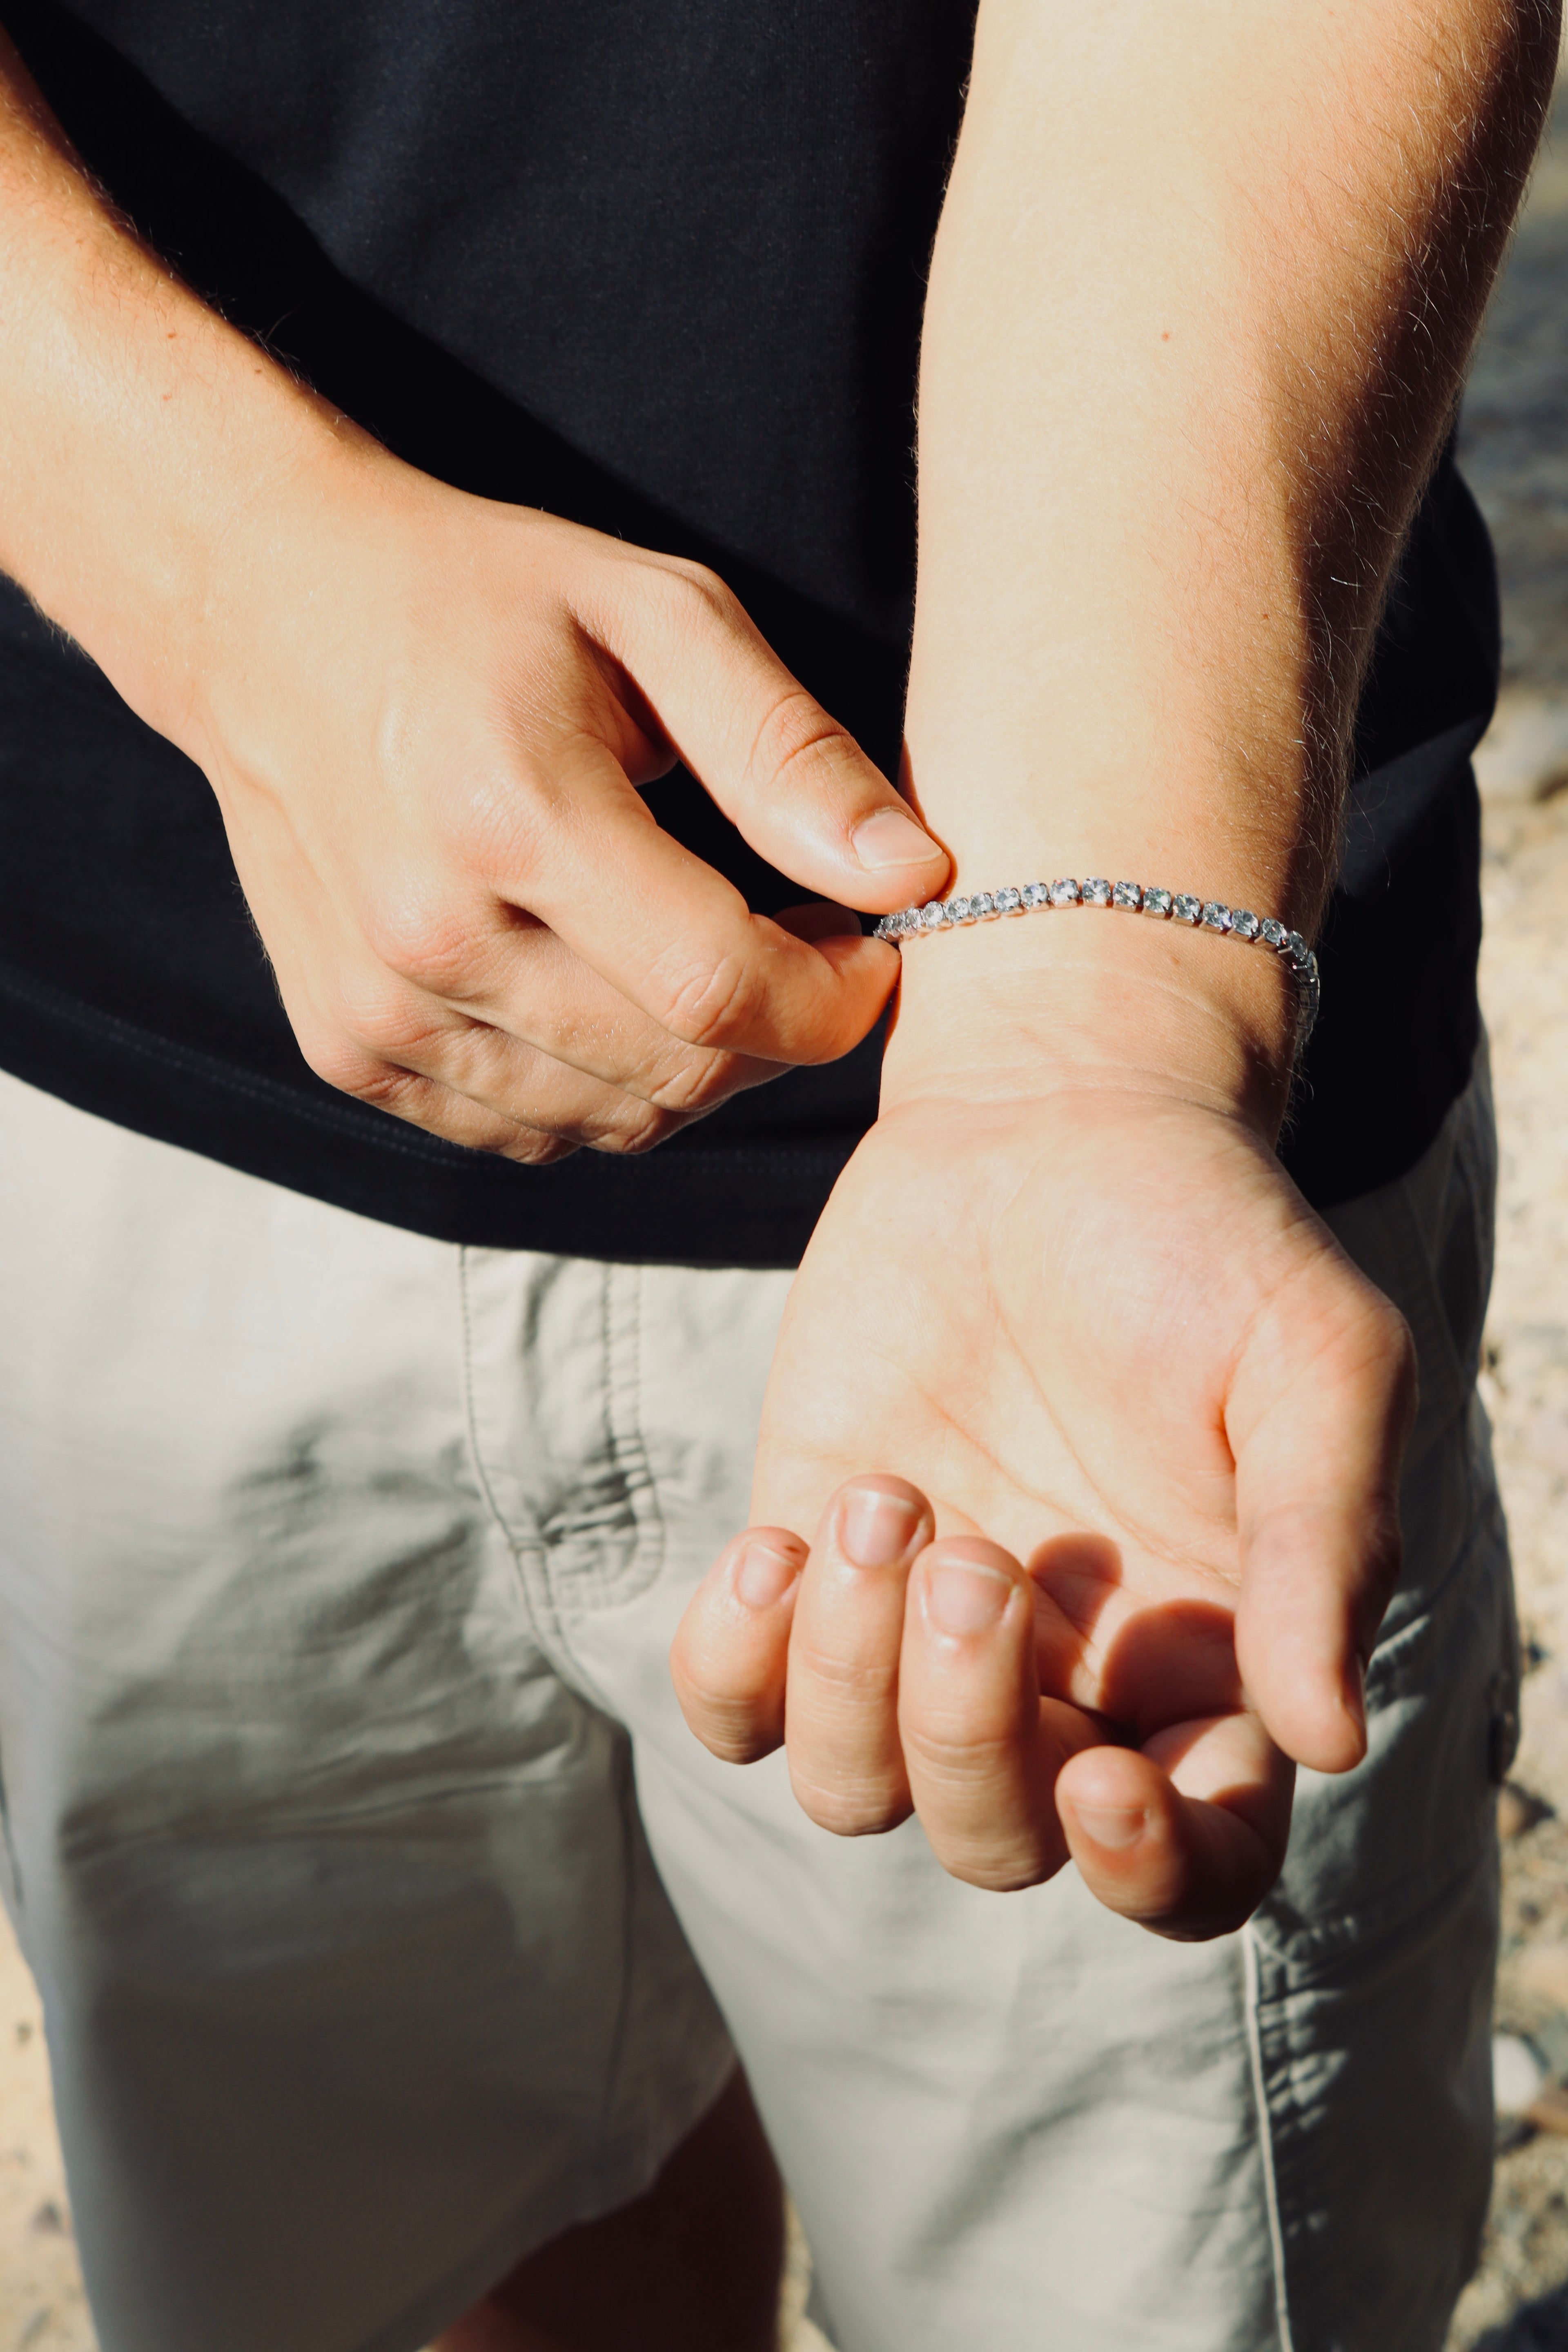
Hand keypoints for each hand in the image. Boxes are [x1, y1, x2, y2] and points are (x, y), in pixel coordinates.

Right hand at [181, 458, 948, 1158]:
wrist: (269, 619)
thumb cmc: (483, 601)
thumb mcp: (658, 614)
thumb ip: (789, 752)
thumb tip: (916, 876)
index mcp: (511, 815)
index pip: (717, 990)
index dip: (831, 1001)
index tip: (872, 951)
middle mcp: (430, 935)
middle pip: (676, 1074)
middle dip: (777, 1031)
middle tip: (796, 939)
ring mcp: (378, 1011)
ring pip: (614, 1122)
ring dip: (695, 1068)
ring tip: (697, 954)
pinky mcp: (350, 1051)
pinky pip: (532, 1131)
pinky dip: (601, 1087)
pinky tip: (600, 986)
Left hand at [672, 935, 1416, 1936]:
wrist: (1048, 1123)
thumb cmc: (1205, 1240)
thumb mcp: (1311, 1363)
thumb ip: (1320, 1543)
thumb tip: (1328, 1738)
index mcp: (1208, 1664)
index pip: (1195, 1868)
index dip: (1152, 1876)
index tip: (1105, 1784)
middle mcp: (1065, 1679)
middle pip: (998, 1844)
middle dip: (965, 1729)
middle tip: (972, 1553)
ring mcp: (920, 1634)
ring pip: (855, 1791)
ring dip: (848, 1676)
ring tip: (882, 1501)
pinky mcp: (810, 1565)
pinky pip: (735, 1707)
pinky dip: (734, 1662)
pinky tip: (774, 1545)